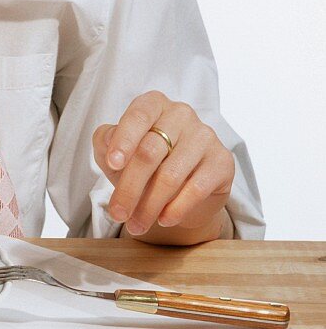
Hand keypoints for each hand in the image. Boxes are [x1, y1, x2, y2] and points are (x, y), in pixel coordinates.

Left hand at [92, 91, 234, 241]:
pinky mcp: (223, 161)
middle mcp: (181, 113)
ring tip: (135, 225)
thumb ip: (106, 141)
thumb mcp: (116, 150)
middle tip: (117, 213)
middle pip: (150, 151)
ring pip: (171, 174)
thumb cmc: (142, 164)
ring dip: (149, 205)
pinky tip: (163, 220)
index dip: (124, 139)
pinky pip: (196, 188)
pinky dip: (176, 208)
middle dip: (129, 187)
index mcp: (154, 103)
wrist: (180, 191)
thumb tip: (109, 142)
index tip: (112, 164)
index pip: (138, 116)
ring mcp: (205, 136)